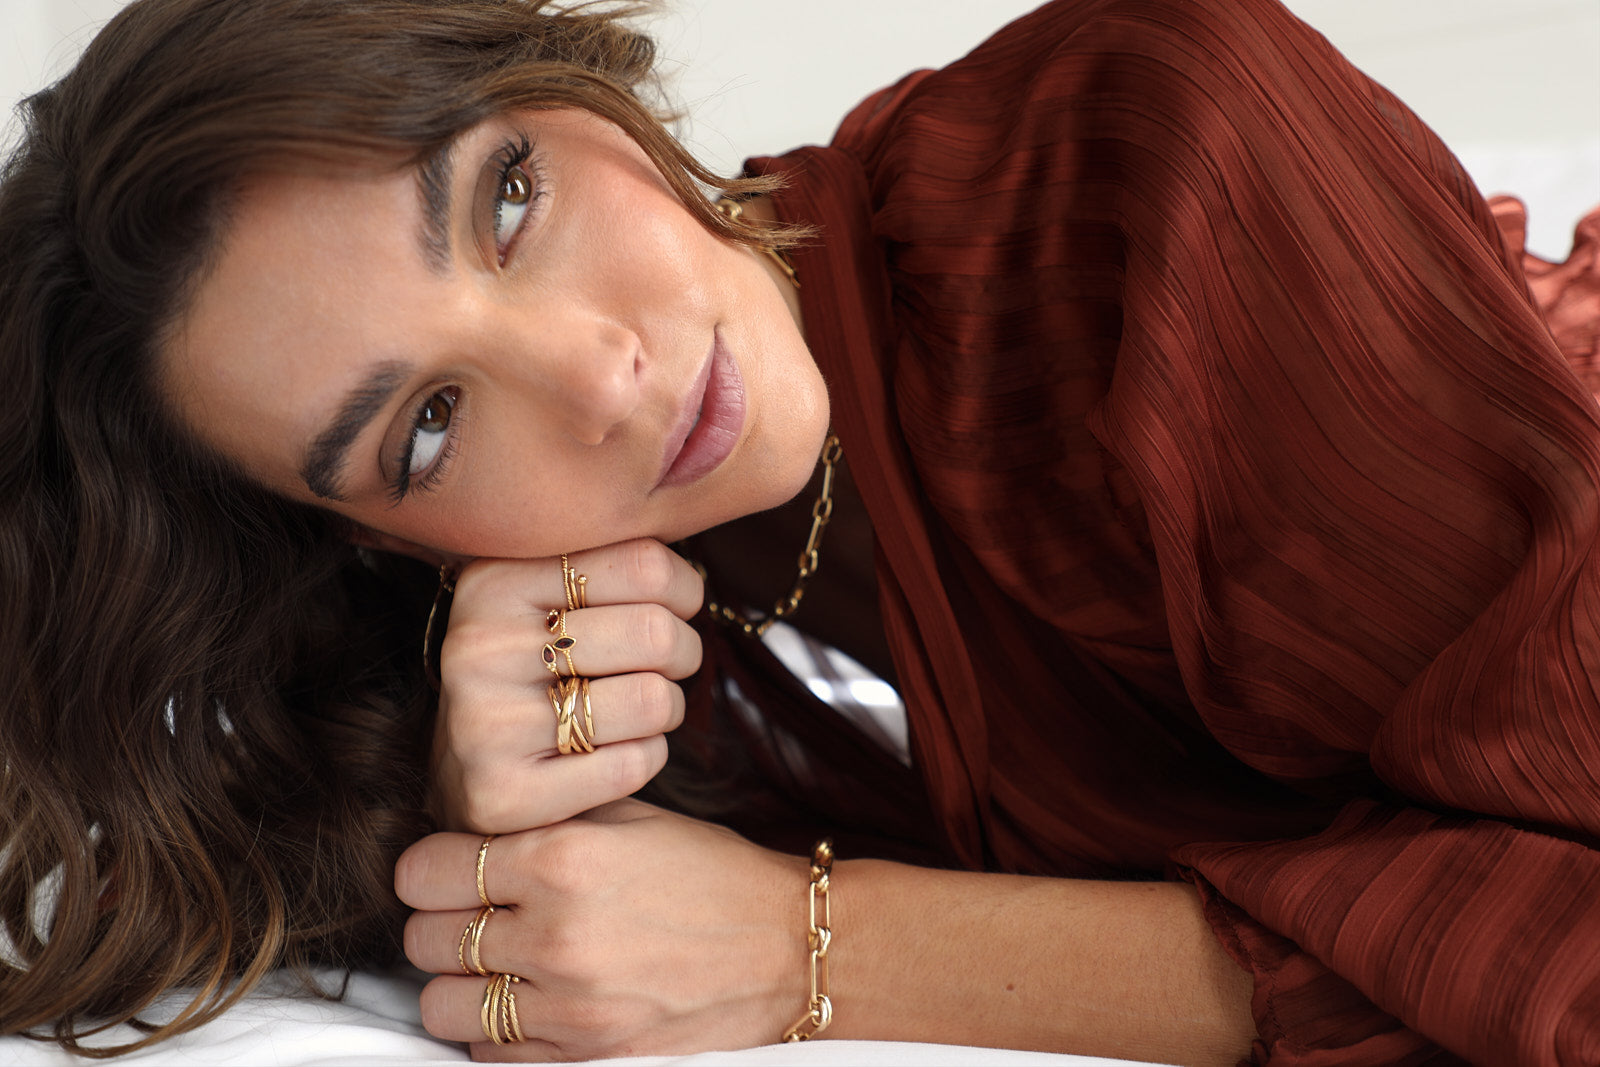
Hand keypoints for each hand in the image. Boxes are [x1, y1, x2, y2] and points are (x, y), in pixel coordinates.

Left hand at [396, 799, 809, 1060]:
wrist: (789, 950)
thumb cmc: (716, 878)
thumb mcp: (634, 818)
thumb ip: (548, 821)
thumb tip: (474, 830)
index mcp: (563, 857)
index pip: (425, 871)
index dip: (430, 870)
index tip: (447, 873)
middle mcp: (556, 932)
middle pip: (424, 941)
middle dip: (440, 926)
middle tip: (473, 918)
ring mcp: (568, 1005)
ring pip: (442, 1006)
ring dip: (459, 985)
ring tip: (496, 967)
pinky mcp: (587, 1057)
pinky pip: (489, 1053)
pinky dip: (496, 1031)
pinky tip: (530, 1003)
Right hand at [432, 539, 703, 832]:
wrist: (464, 771)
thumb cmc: (534, 668)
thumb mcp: (546, 594)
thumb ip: (609, 555)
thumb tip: (697, 518)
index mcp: (493, 580)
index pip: (645, 562)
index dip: (685, 589)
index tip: (675, 607)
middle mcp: (477, 647)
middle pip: (655, 632)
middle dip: (681, 653)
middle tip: (664, 665)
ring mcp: (483, 724)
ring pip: (653, 700)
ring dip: (666, 708)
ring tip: (636, 708)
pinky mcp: (502, 794)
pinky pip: (635, 764)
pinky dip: (646, 757)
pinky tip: (612, 751)